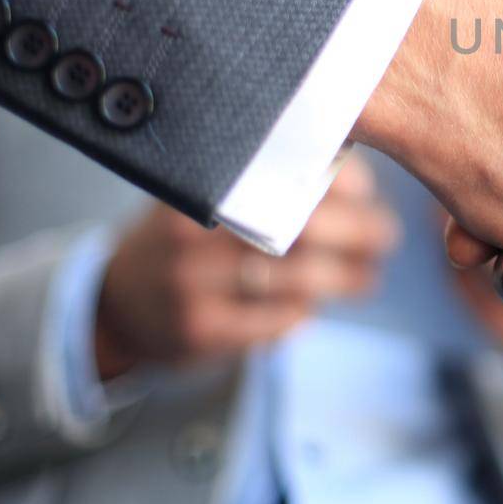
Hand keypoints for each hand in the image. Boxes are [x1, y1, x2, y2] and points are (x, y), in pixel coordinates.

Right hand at [93, 156, 399, 378]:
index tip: (368, 190)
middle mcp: (194, 231)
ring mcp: (194, 284)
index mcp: (203, 186)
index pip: (289, 173)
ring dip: (346, 279)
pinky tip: (311, 305)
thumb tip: (356, 174)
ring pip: (297, 280)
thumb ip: (268, 182)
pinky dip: (302, 313)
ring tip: (369, 276)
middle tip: (387, 236)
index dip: (340, 181)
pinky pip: (275, 321)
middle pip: (302, 229)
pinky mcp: (200, 330)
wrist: (115, 304)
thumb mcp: (209, 197)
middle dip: (359, 233)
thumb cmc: (184, 241)